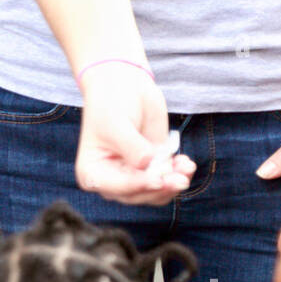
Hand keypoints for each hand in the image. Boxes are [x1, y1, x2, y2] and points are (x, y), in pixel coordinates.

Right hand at [76, 63, 195, 204]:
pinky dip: (179, 174)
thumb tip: (148, 163)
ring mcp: (133, 175)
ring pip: (155, 193)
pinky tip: (186, 163)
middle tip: (181, 179)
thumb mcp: (117, 124)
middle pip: (138, 196)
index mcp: (93, 174)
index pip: (117, 188)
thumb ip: (132, 147)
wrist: (123, 85)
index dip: (139, 186)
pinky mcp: (152, 167)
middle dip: (161, 188)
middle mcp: (112, 180)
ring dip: (173, 184)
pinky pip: (166, 181)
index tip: (158, 179)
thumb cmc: (112, 103)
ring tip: (187, 168)